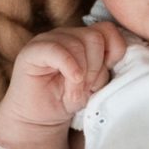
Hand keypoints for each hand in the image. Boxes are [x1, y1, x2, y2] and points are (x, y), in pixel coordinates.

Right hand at [0, 22, 126, 140]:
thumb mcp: (94, 84)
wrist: (39, 118)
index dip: (113, 52)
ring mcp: (49, 39)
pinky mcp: (33, 50)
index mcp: (84, 39)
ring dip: (82, 74)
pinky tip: (72, 80)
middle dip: (96, 67)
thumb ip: (105, 68)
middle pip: (95, 37)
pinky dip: (70, 66)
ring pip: (78, 43)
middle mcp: (67, 34)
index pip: (108, 30)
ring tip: (74, 92)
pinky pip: (56, 49)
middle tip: (88, 87)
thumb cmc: (67, 100)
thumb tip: (116, 60)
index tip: (105, 74)